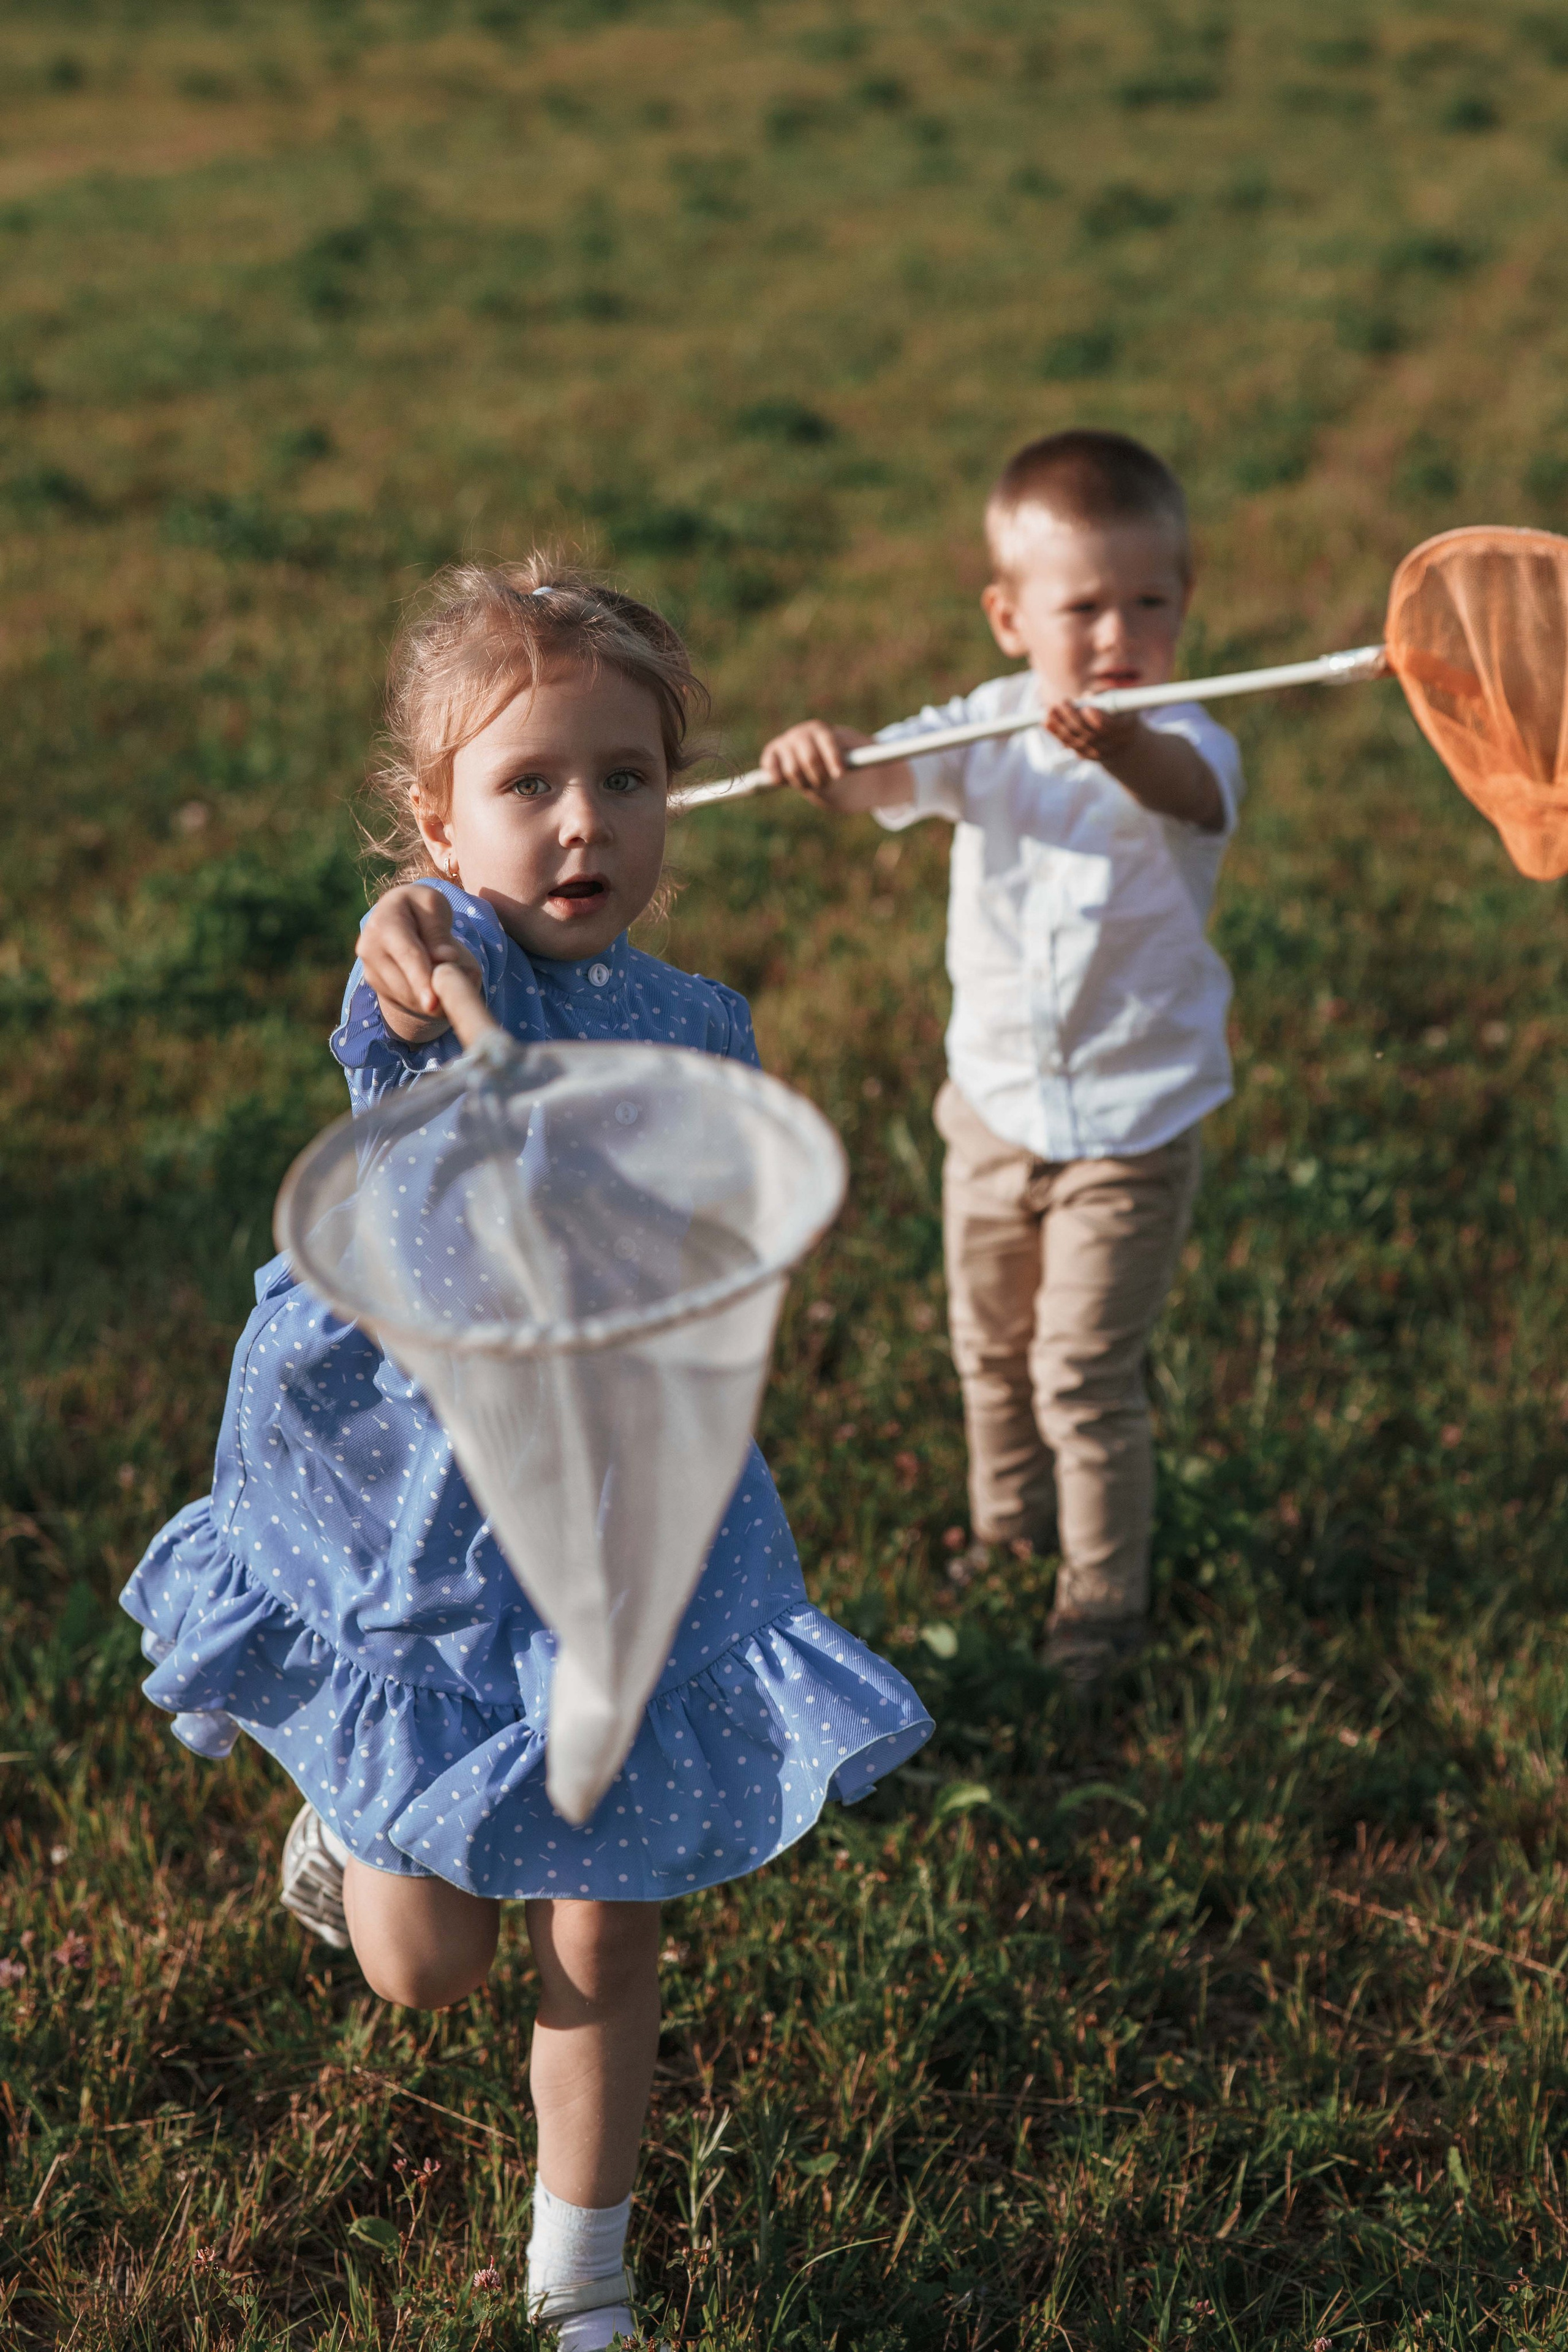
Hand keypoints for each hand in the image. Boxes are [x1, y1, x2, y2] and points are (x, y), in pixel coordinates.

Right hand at [358, 884, 483, 1041]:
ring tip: (445, 977)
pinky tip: (431, 982)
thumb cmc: (421, 908)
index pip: (407, 956)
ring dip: (431, 997)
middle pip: (406, 983)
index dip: (421, 979)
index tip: (433, 1003)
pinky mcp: (376, 984)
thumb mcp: (434, 905)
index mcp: (384, 922)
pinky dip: (423, 999)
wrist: (398, 914)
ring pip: (406, 997)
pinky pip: (405, 1002)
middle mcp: (370, 948)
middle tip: (457, 992)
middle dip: (433, 993)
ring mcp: (370, 968)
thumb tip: (447, 958)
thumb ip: (439, 932)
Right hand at [759, 720, 872, 798]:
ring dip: (803, 781)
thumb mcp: (857, 760)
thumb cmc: (845, 762)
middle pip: (807, 756)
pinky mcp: (773, 755)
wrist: (825, 765)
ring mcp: (786, 743)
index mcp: (823, 730)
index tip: (840, 774)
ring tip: (812, 783)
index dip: (832, 757)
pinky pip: (771, 764)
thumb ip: (863, 758)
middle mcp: (802, 733)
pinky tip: (779, 781)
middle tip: (827, 783)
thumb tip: (887, 755)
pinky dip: (775, 773)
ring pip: (791, 767)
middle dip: (818, 774)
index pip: (827, 741)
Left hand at [1043, 700, 1142, 769]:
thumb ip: (1106, 699)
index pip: (1111, 726)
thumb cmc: (1121, 716)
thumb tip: (1087, 696)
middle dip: (1074, 718)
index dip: (1098, 718)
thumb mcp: (1120, 705)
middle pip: (1090, 734)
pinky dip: (1057, 734)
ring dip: (1061, 726)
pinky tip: (1047, 722)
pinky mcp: (1086, 756)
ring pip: (1077, 741)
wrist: (1123, 744)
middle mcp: (1112, 745)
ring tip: (1049, 711)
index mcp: (1125, 729)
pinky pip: (1070, 745)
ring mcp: (1099, 753)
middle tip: (1062, 702)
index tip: (1087, 708)